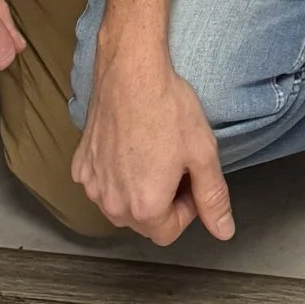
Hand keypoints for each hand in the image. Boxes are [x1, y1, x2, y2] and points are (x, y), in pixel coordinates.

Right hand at [70, 53, 233, 244]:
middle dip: (161, 202)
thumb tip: (224, 231)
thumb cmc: (167, 107)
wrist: (131, 70)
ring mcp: (93, 184)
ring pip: (120, 205)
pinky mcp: (80, 165)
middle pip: (143, 222)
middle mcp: (112, 203)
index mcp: (145, 207)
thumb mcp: (203, 153)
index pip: (169, 233)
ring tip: (152, 155)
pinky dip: (114, 175)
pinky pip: (101, 184)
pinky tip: (128, 147)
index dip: (186, 210)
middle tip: (174, 165)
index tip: (190, 181)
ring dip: (137, 191)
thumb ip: (214, 198)